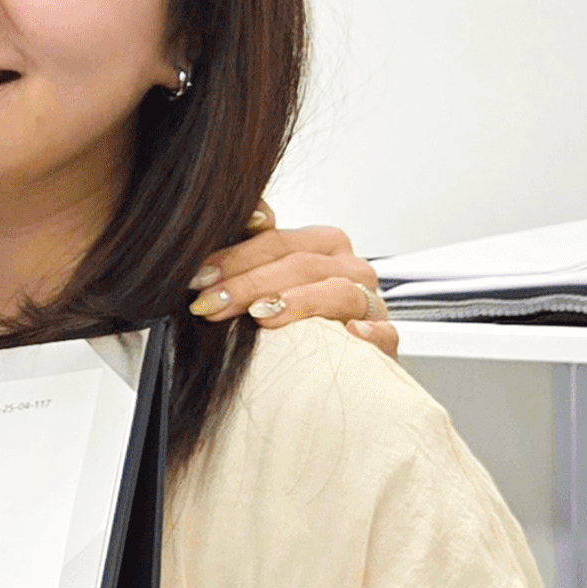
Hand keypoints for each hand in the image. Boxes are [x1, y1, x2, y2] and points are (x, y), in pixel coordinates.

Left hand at [187, 200, 397, 356]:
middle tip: (210, 304)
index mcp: (324, 245)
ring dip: (297, 301)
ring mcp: (371, 303)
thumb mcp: (269, 282)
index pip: (278, 241)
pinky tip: (349, 333)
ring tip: (260, 316)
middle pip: (302, 264)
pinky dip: (369, 331)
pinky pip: (384, 332)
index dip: (236, 257)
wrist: (333, 369)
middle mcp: (350, 268)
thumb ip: (252, 251)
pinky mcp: (387, 341)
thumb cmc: (295, 321)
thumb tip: (247, 219)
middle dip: (250, 283)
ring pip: (338, 290)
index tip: (200, 279)